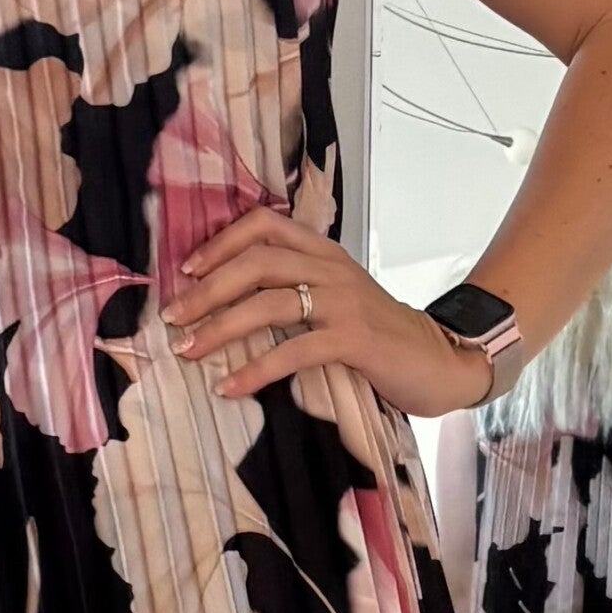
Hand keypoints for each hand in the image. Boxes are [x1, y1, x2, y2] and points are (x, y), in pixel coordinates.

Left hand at [162, 212, 490, 417]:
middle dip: (207, 290)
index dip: (220, 242)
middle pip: (256, 262)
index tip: (187, 270)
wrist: (439, 359)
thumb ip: (298, 288)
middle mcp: (332, 269)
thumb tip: (233, 300)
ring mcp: (344, 302)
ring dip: (220, 327)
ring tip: (188, 350)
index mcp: (324, 252)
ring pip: (269, 303)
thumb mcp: (337, 297)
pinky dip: (255, 370)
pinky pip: (293, 351)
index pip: (265, 224)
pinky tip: (230, 387)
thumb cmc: (379, 335)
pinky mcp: (354, 340)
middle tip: (172, 317)